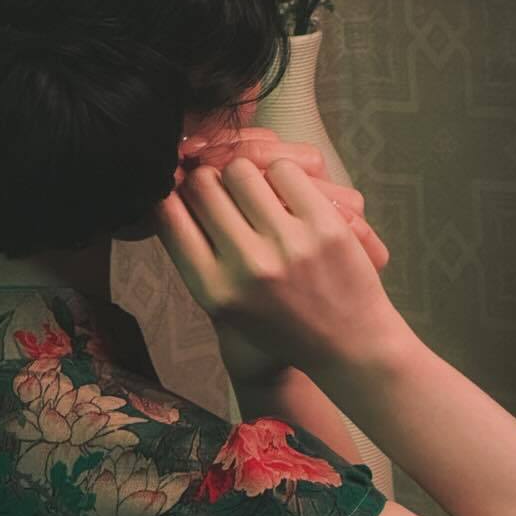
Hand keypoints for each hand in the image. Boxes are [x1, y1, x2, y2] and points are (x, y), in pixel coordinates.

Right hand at [174, 125, 389, 388]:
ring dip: (243, 173)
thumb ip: (194, 255)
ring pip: (240, 170)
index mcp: (214, 288)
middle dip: (207, 180)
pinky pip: (283, 169)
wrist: (348, 345)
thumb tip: (168, 188)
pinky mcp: (324, 225)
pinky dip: (280, 174)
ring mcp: (288, 243)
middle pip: (202, 185)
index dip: (170, 193)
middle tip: (222, 189)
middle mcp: (247, 266)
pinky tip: (285, 193)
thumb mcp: (224, 305)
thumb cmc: (280, 323)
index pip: (168, 213)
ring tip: (254, 192)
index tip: (181, 190)